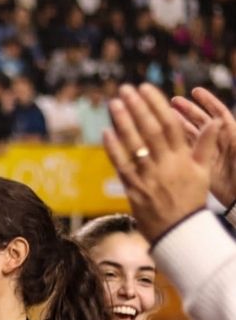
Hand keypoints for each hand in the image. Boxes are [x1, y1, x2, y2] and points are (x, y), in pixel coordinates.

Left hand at [103, 83, 220, 241]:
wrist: (179, 231)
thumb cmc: (191, 199)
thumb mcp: (203, 171)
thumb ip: (205, 145)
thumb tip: (214, 121)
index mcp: (183, 158)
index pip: (169, 124)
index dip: (156, 104)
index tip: (146, 88)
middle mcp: (165, 164)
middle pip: (149, 130)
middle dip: (137, 107)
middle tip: (125, 89)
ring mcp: (147, 176)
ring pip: (133, 144)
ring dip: (122, 122)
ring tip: (114, 103)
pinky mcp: (133, 187)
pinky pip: (121, 165)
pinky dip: (113, 148)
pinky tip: (106, 132)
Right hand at [171, 87, 235, 207]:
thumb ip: (231, 135)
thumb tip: (222, 120)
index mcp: (231, 136)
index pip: (219, 114)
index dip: (209, 102)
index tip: (196, 92)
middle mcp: (217, 142)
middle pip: (201, 121)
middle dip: (189, 109)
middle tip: (174, 101)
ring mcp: (206, 153)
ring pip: (190, 133)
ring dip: (178, 122)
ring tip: (164, 114)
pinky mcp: (197, 165)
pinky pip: (184, 148)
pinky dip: (174, 140)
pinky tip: (160, 134)